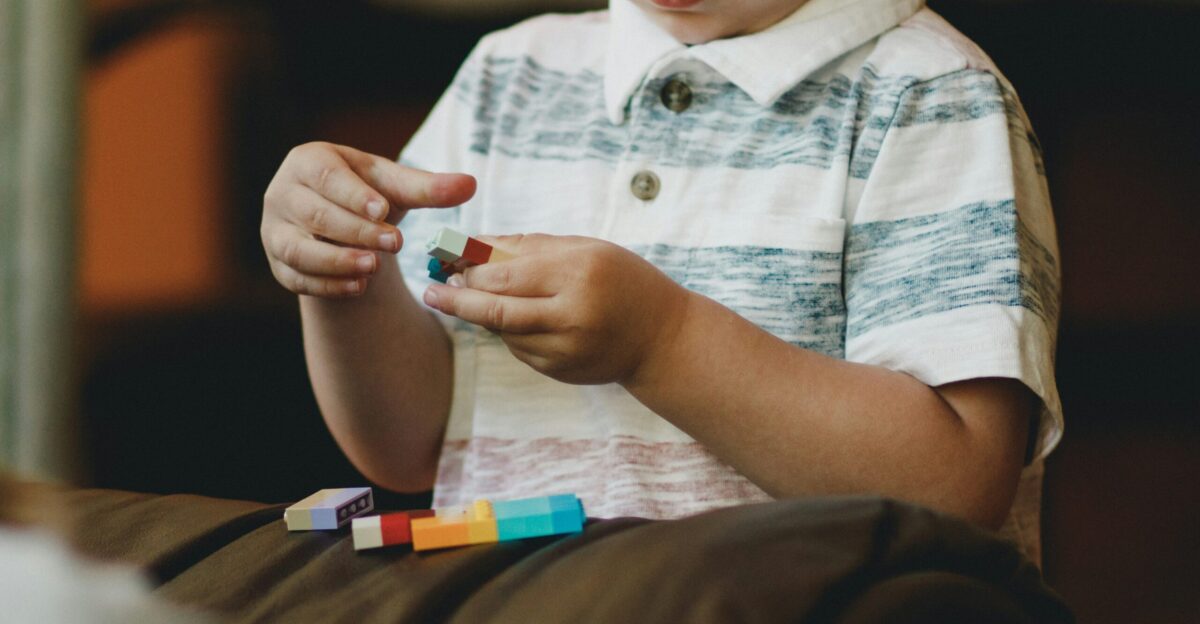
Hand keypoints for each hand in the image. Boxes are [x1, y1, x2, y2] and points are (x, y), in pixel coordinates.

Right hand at [261, 142, 474, 296]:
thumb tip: (470, 184)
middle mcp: (282, 193)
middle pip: (315, 214)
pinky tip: (358, 288)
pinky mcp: (278, 264)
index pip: (327, 177)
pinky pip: (296, 277)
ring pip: (298, 249)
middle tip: (393, 243)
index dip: (353, 194)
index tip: (383, 209)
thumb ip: (429, 188)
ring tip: (373, 268)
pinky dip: (327, 285)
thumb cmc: (368, 195)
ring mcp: (274, 231)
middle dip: (355, 231)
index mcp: (308, 162)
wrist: (340, 224)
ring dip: (336, 261)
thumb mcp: (396, 188)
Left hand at [422, 235, 690, 385]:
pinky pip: (519, 348)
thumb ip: (529, 245)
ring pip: (503, 332)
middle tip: (434, 290)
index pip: (506, 273)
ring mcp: (566, 349)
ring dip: (480, 315)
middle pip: (495, 310)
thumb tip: (473, 244)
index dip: (469, 269)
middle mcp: (572, 314)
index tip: (445, 261)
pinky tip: (512, 317)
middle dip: (457, 299)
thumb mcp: (585, 250)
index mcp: (579, 273)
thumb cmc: (622, 281)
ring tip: (465, 297)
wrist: (662, 338)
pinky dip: (507, 332)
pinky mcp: (560, 371)